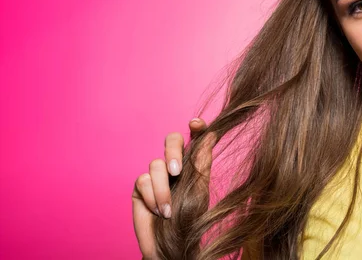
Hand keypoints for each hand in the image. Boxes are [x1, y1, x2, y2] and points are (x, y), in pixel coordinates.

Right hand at [132, 117, 216, 258]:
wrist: (172, 245)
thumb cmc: (190, 219)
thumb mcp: (200, 190)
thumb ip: (202, 162)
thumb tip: (211, 134)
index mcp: (194, 163)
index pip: (195, 138)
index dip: (196, 127)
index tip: (196, 124)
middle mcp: (175, 165)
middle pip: (171, 140)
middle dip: (172, 151)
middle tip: (177, 171)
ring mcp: (157, 175)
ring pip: (155, 164)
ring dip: (163, 189)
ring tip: (169, 210)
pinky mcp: (140, 187)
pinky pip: (143, 180)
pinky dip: (152, 196)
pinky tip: (158, 211)